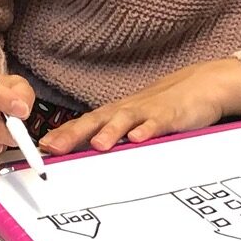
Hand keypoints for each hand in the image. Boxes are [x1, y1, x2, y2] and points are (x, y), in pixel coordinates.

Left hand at [40, 59, 240, 155]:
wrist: (200, 86)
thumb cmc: (161, 107)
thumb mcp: (133, 122)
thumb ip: (113, 136)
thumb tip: (86, 154)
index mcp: (114, 113)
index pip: (82, 124)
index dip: (61, 135)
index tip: (40, 148)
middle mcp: (125, 110)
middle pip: (95, 121)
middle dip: (73, 134)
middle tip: (54, 148)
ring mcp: (147, 111)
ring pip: (123, 120)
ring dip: (109, 132)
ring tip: (96, 145)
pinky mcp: (170, 115)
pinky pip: (157, 123)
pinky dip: (147, 130)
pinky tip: (139, 139)